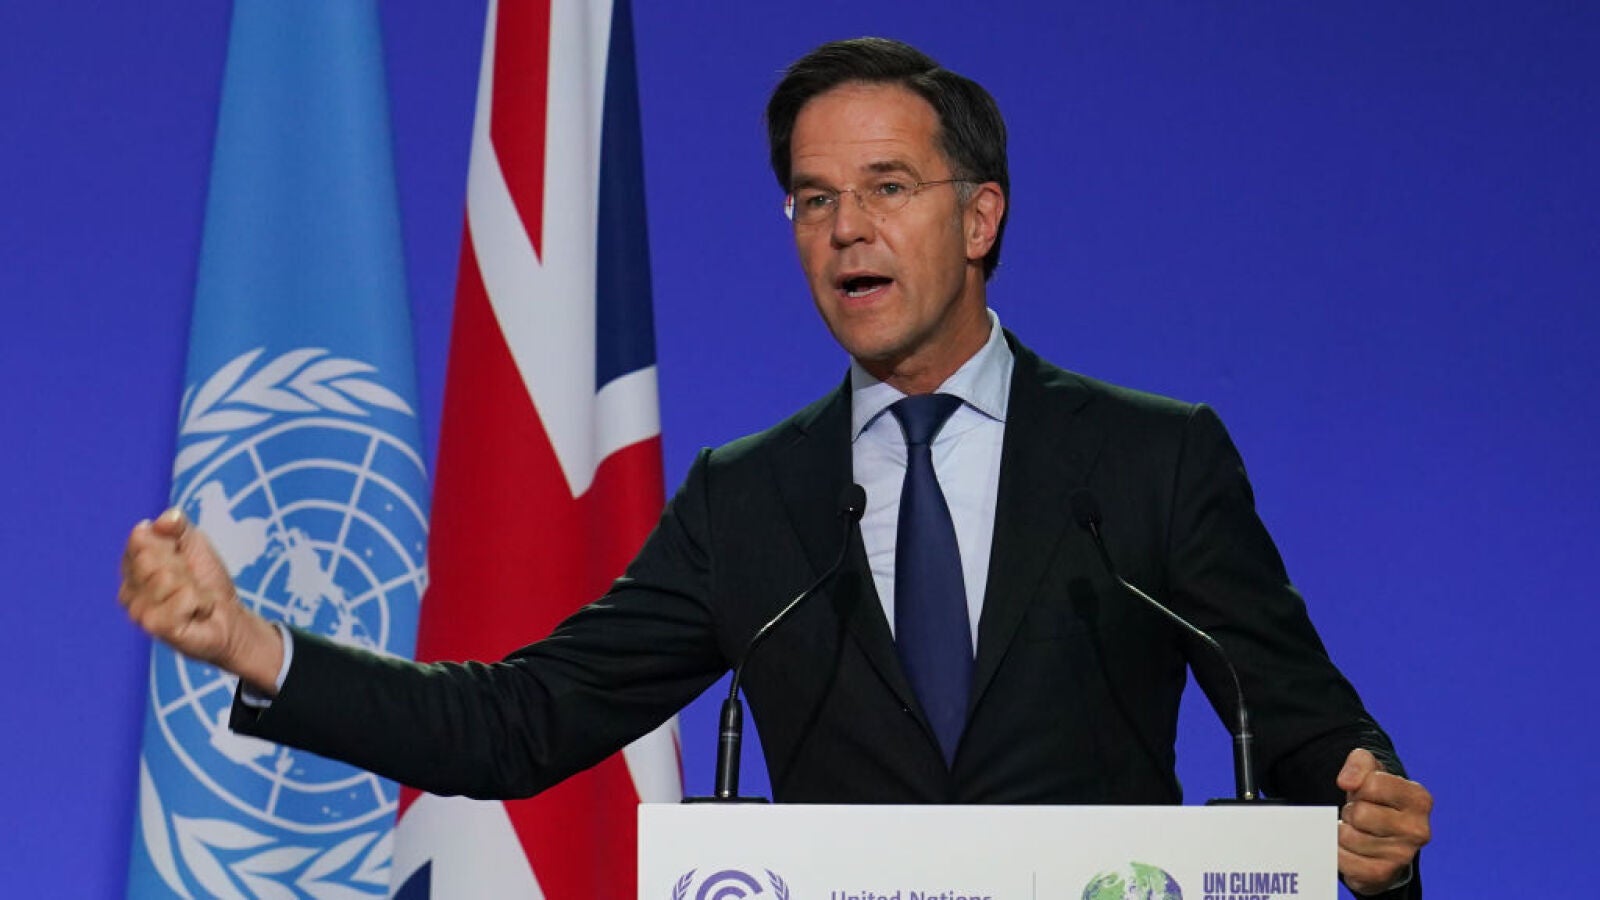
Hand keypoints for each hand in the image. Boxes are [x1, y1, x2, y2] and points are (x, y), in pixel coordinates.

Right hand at [119, 509, 282, 693]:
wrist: (229, 617)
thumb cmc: (206, 581)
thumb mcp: (194, 543)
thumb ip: (177, 525)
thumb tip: (163, 519)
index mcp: (132, 566)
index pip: (140, 538)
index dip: (169, 543)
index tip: (182, 556)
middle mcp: (128, 590)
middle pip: (149, 558)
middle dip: (182, 565)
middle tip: (191, 580)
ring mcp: (138, 611)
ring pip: (166, 578)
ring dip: (193, 585)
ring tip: (194, 596)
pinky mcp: (155, 626)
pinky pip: (182, 598)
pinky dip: (200, 601)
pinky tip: (197, 611)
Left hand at [1336, 747, 1431, 894]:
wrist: (1381, 838)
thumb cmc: (1375, 799)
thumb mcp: (1372, 771)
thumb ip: (1359, 763)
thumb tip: (1346, 781)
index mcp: (1419, 799)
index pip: (1373, 783)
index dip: (1359, 786)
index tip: (1366, 792)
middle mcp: (1418, 830)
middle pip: (1359, 813)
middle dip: (1350, 811)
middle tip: (1360, 816)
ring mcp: (1402, 855)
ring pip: (1348, 836)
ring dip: (1343, 831)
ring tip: (1357, 831)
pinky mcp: (1382, 874)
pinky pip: (1342, 859)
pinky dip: (1338, 852)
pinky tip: (1350, 849)